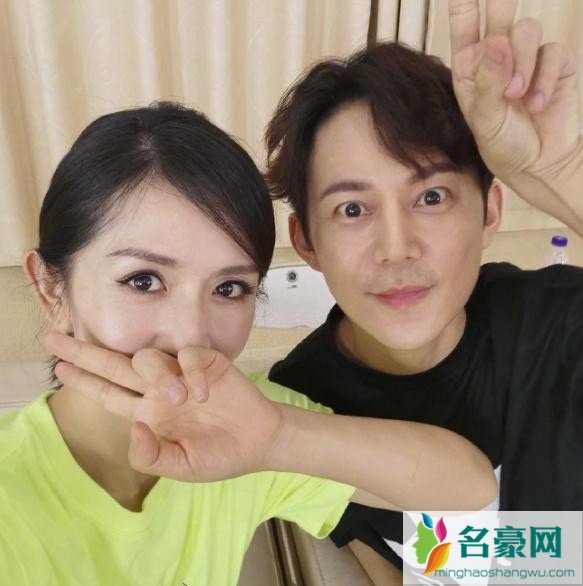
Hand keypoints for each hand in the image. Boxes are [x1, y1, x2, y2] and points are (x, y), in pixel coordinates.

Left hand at [45, 332, 283, 481]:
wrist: (259, 442)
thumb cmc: (219, 455)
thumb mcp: (181, 468)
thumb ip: (151, 456)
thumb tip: (133, 426)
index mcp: (150, 414)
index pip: (110, 394)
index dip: (85, 381)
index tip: (59, 367)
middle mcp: (160, 391)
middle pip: (116, 367)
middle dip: (86, 354)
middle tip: (55, 340)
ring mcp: (182, 374)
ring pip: (150, 358)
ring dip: (158, 374)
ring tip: (181, 398)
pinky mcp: (207, 362)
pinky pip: (189, 355)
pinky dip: (193, 372)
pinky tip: (204, 392)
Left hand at [449, 0, 582, 228]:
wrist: (539, 163)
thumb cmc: (503, 144)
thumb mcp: (486, 118)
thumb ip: (489, 81)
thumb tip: (495, 42)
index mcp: (471, 67)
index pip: (464, 24)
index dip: (464, 1)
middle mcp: (497, 57)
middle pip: (498, 12)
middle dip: (499, 2)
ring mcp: (527, 58)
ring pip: (526, 30)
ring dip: (523, 62)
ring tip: (517, 95)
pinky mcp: (555, 65)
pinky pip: (552, 52)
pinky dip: (545, 79)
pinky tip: (537, 105)